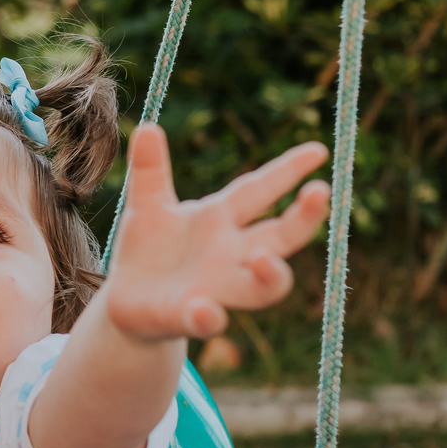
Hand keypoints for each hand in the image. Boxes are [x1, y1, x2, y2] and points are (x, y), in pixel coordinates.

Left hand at [106, 124, 329, 341]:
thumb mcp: (146, 205)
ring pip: (261, 288)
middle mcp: (229, 255)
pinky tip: (203, 309)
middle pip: (280, 237)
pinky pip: (208, 321)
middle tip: (320, 191)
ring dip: (271, 274)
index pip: (259, 190)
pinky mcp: (188, 317)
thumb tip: (146, 126)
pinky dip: (209, 317)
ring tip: (264, 258)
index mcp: (220, 220)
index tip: (318, 149)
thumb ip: (150, 170)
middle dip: (304, 218)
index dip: (287, 170)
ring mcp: (215, 289)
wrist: (126, 301)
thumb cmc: (148, 249)